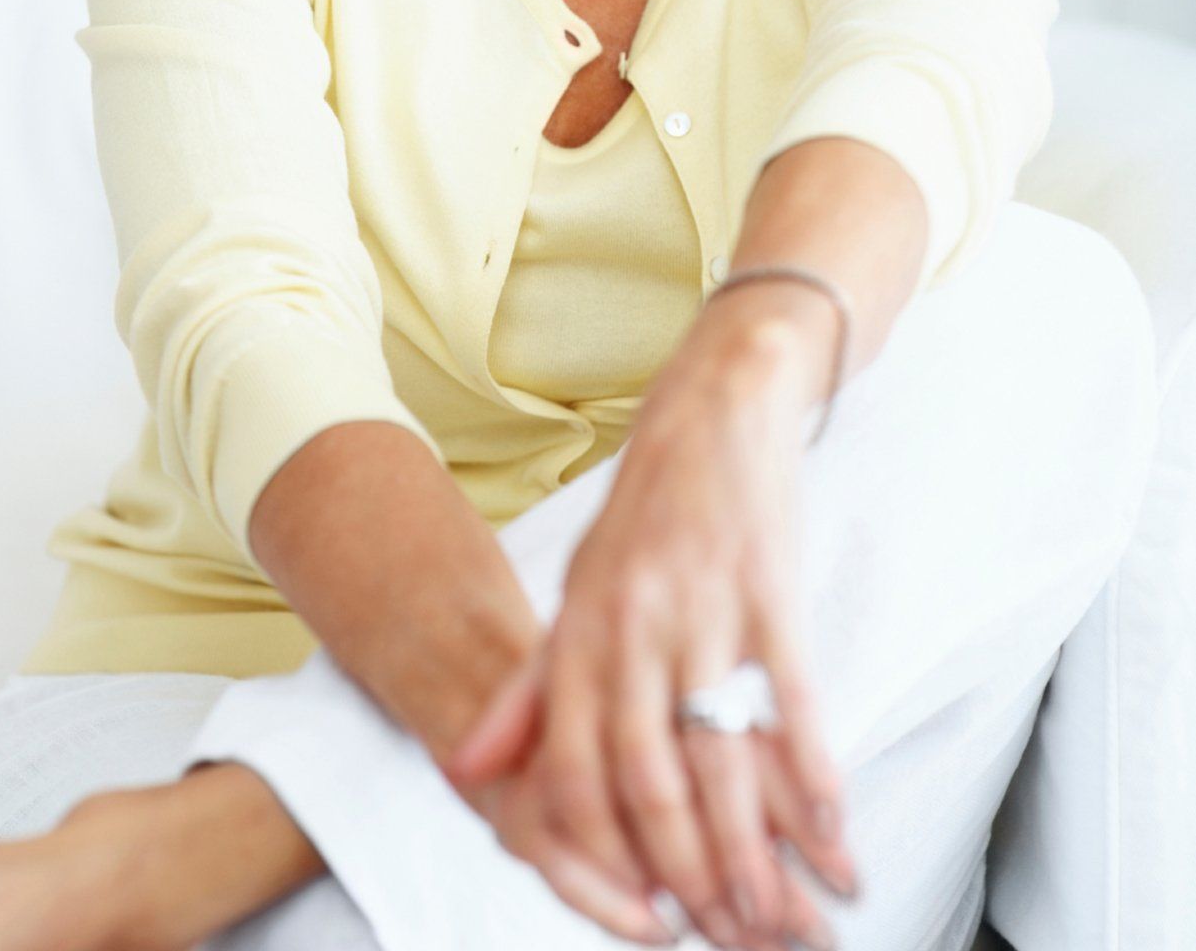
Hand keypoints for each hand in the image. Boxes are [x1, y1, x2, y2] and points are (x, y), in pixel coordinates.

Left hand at [442, 314, 859, 949]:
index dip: (605, 855)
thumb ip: (529, 690)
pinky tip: (834, 831)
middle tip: (730, 939)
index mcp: (579, 633)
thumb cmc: (644, 510)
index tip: (642, 919)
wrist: (716, 405)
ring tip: (782, 919)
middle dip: (689, 875)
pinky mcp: (766, 587)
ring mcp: (700, 608)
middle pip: (650, 780)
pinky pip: (789, 697)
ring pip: (718, 754)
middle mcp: (632, 628)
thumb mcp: (574, 590)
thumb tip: (469, 767)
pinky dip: (812, 772)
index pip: (576, 771)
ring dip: (753, 851)